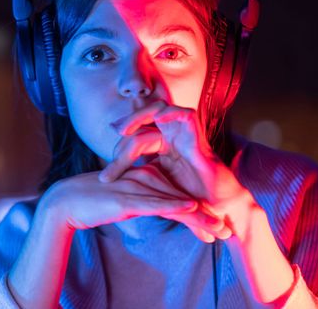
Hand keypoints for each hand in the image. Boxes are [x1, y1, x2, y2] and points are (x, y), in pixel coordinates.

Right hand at [45, 168, 227, 240]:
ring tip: (219, 229)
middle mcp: (146, 179)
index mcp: (147, 177)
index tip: (216, 226)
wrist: (67, 201)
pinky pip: (155, 202)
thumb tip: (158, 211)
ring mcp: (137, 187)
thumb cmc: (94, 202)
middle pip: (182, 199)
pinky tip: (190, 209)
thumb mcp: (125, 202)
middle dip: (206, 216)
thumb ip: (143, 203)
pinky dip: (174, 206)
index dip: (199, 212)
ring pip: (174, 202)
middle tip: (226, 231)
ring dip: (198, 217)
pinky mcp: (126, 197)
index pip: (179, 196)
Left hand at [99, 100, 260, 241]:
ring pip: (161, 108)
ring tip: (125, 129)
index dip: (121, 141)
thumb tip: (104, 176)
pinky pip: (187, 115)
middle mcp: (173, 136)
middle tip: (116, 132)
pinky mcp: (199, 139)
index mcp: (163, 144)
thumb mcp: (154, 184)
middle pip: (147, 114)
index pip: (138, 132)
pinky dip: (173, 112)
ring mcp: (186, 135)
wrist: (214, 209)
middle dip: (129, 121)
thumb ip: (136, 173)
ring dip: (142, 115)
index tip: (108, 160)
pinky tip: (159, 120)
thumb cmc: (187, 198)